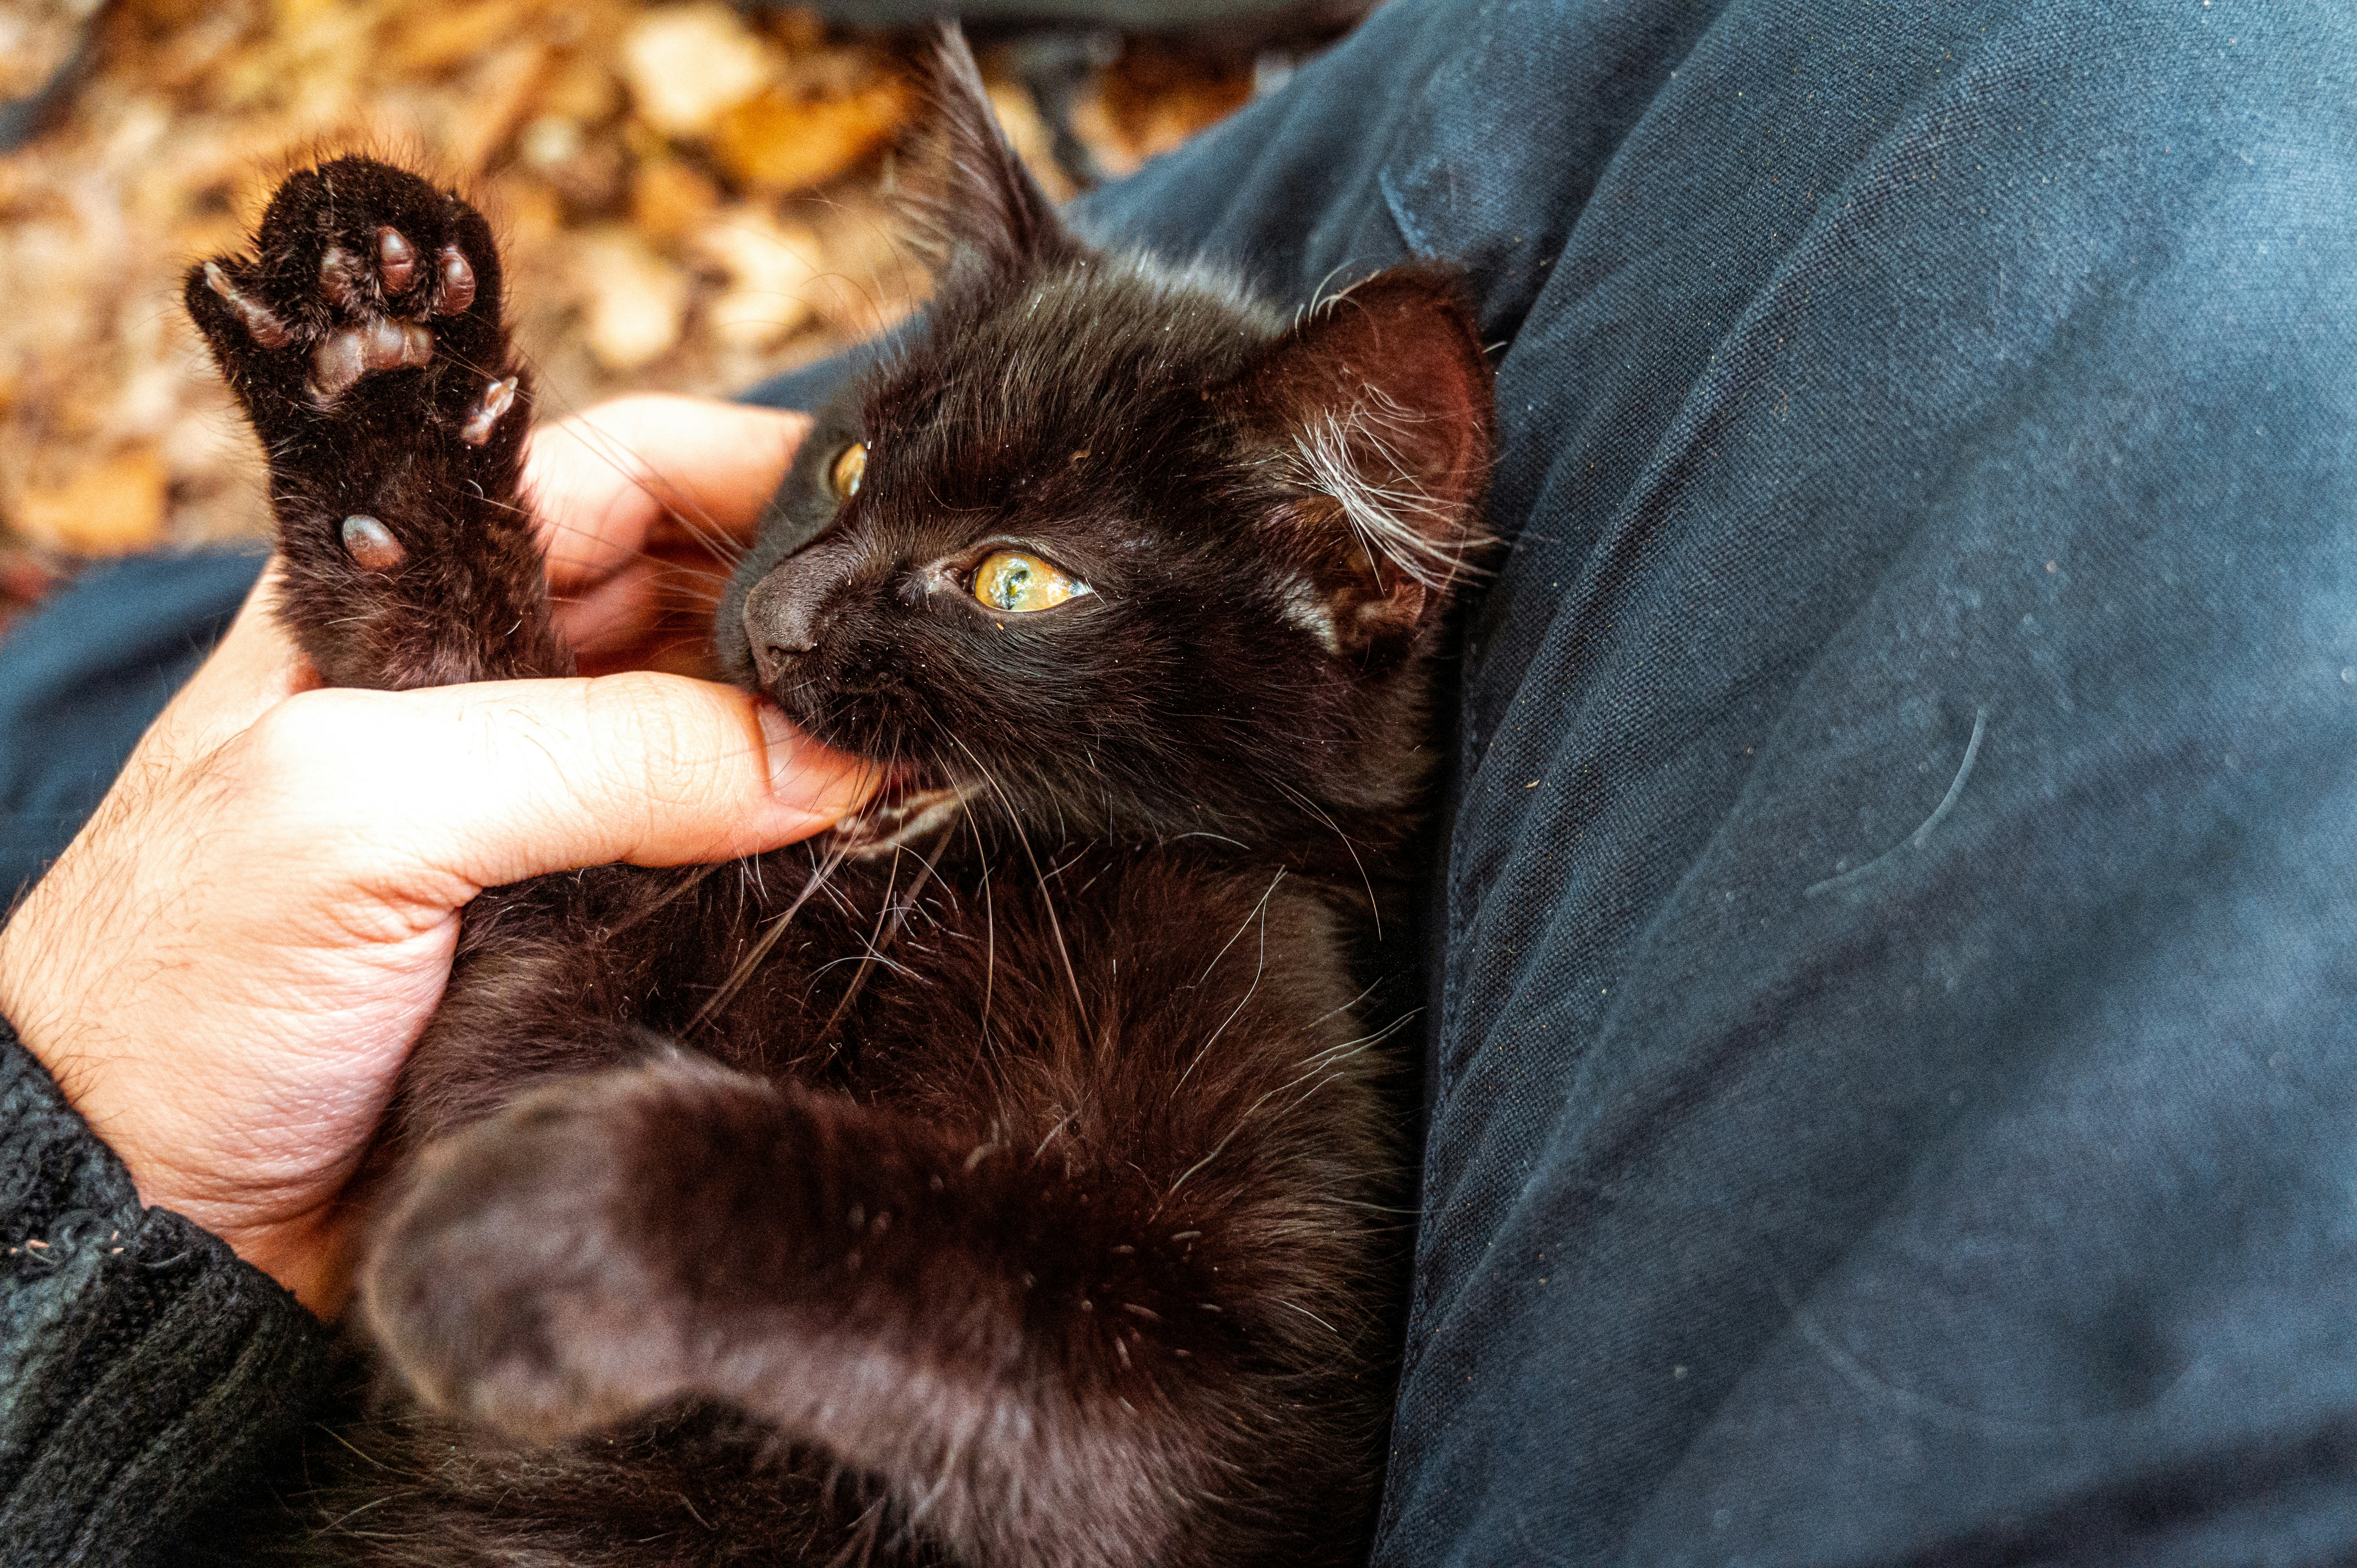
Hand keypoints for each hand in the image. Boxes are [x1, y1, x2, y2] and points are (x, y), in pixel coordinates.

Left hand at [0, 396, 858, 1314]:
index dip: (746, 470)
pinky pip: (729, 864)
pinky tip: (876, 855)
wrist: (145, 1220)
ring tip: (928, 756)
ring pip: (731, 732)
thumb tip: (823, 757)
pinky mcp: (593, 930)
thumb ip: (596, 761)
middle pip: (697, 596)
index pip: (611, 473)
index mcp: (409, 603)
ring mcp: (548, 814)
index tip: (879, 511)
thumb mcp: (361, 815)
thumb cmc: (179, 990)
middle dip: (813, 615)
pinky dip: (804, 855)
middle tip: (923, 655)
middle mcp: (492, 690)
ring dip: (822, 744)